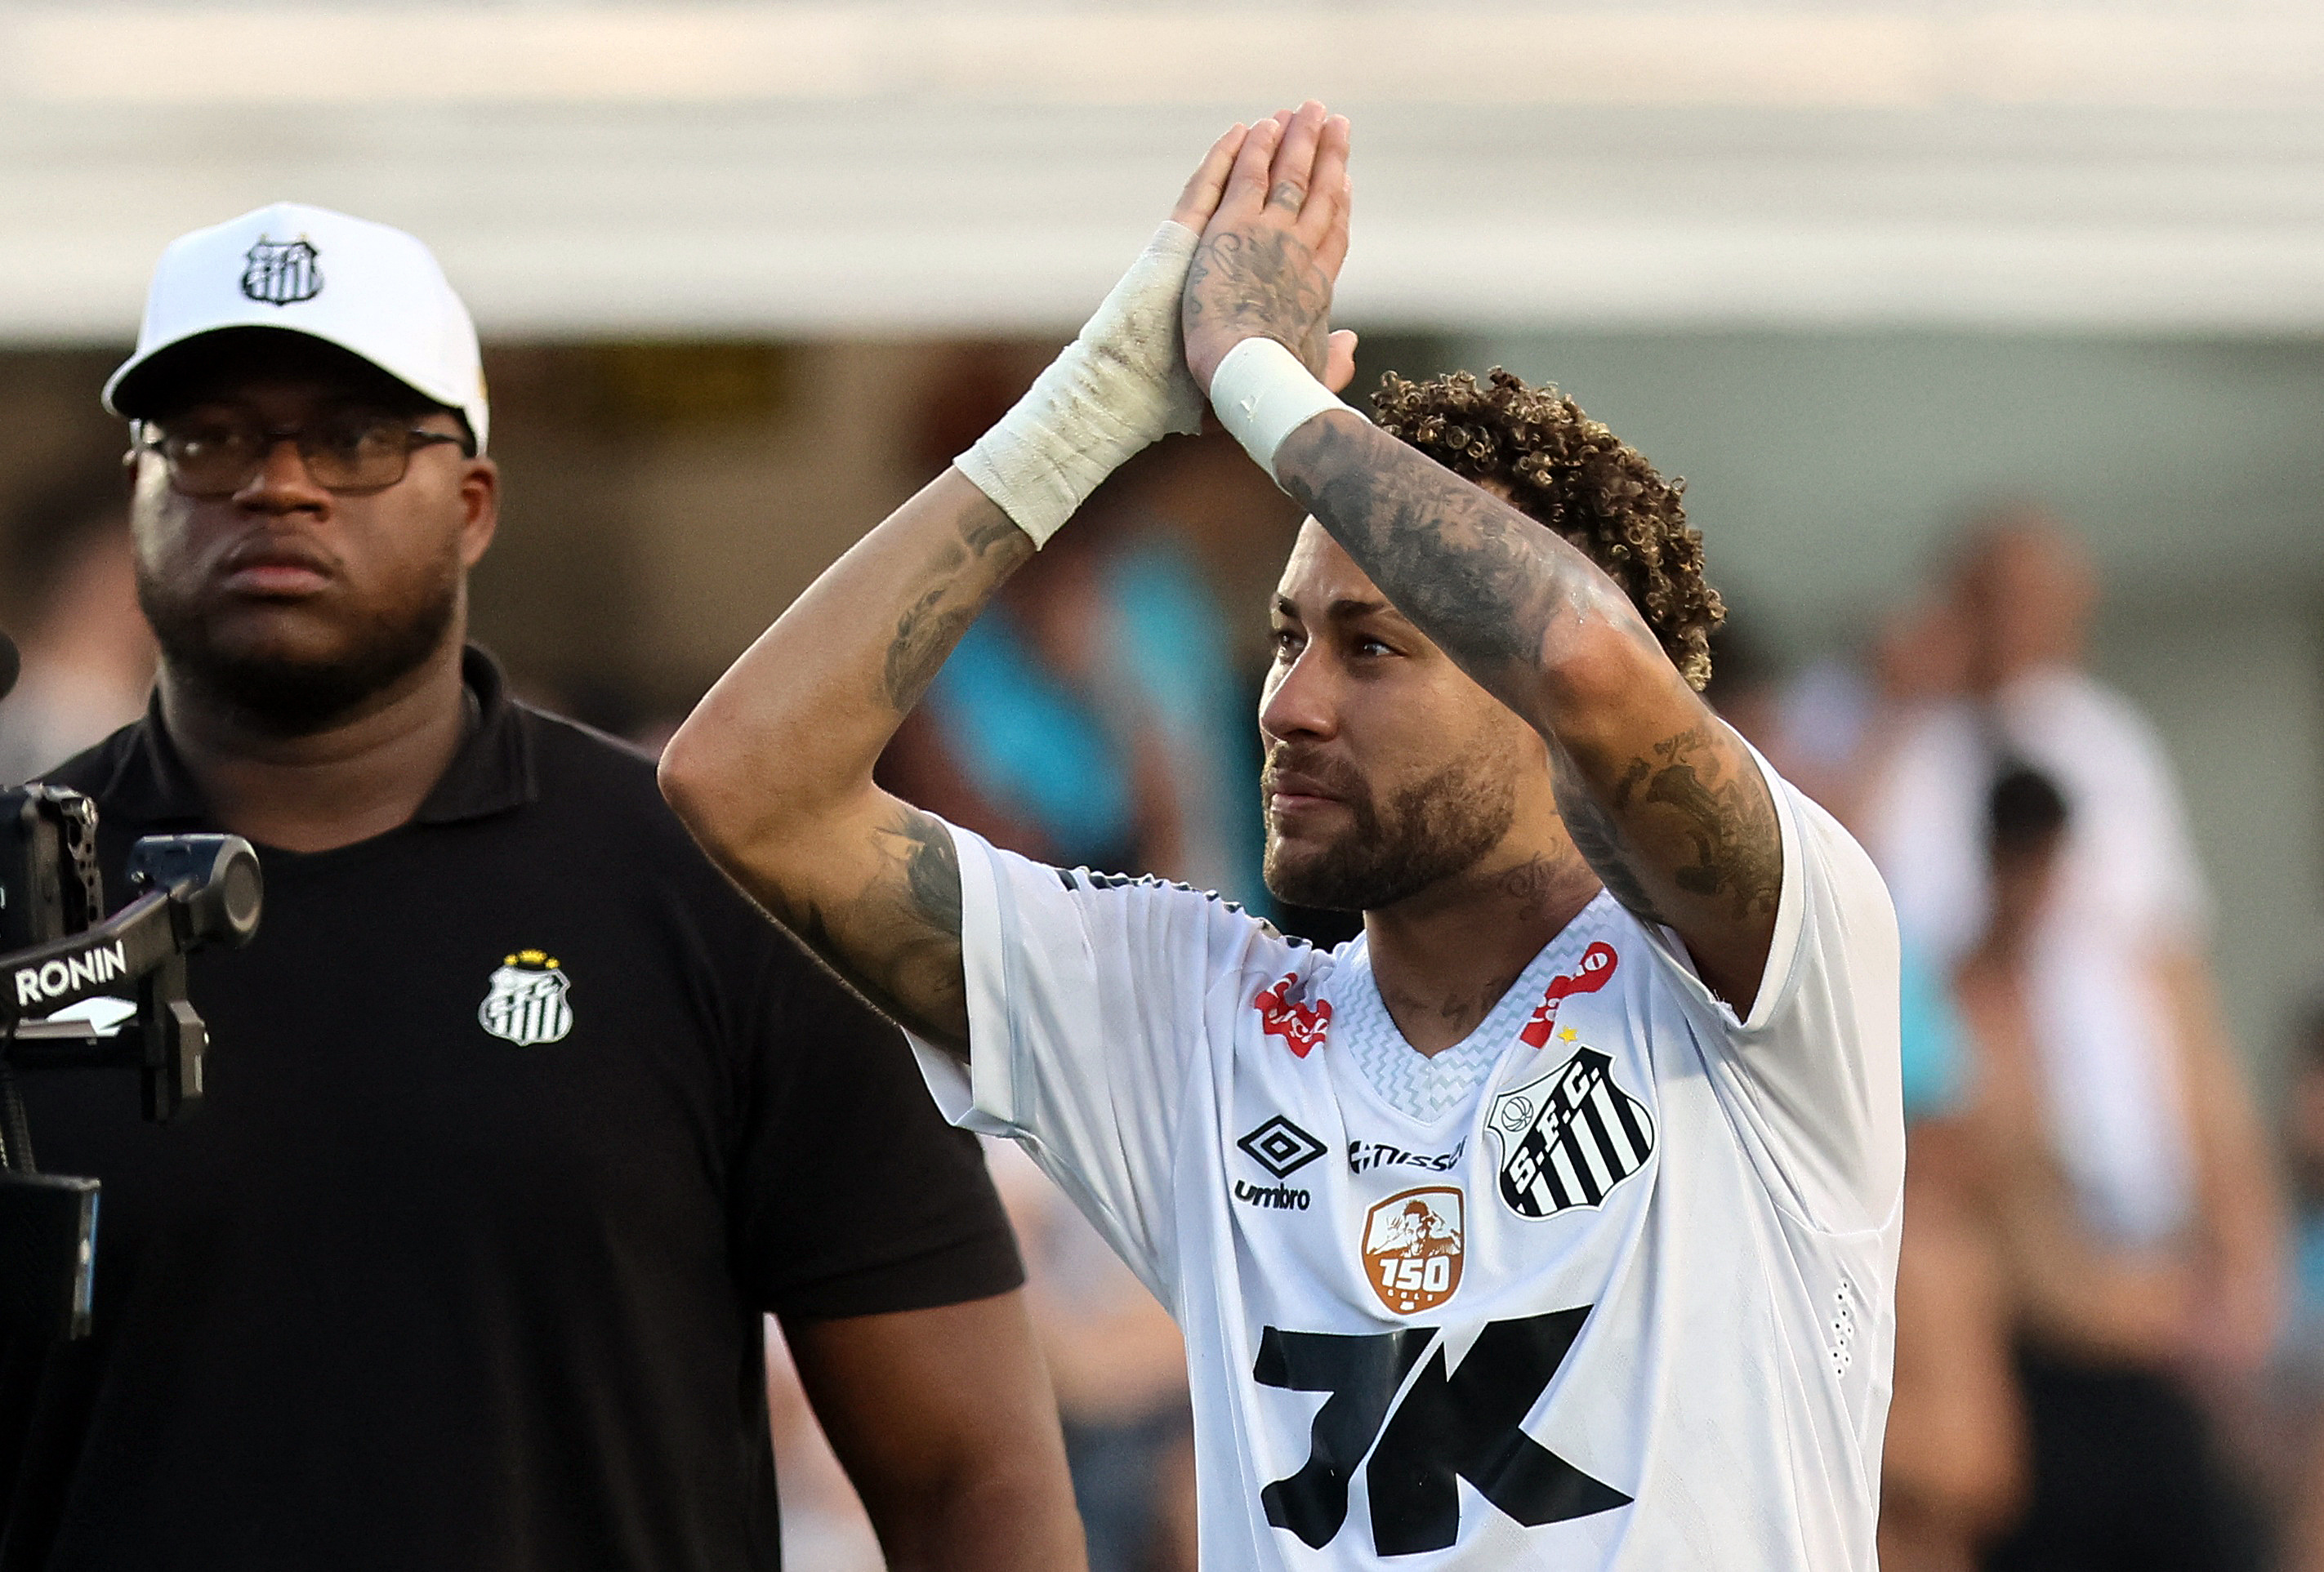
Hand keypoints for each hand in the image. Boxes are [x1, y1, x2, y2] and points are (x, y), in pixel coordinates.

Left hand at [1181, 101, 1352, 392]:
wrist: (1253, 379)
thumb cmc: (1281, 391)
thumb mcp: (1313, 377)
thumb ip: (1333, 358)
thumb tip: (1350, 343)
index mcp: (1318, 289)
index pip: (1333, 237)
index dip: (1340, 206)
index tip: (1346, 182)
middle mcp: (1301, 253)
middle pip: (1321, 193)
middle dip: (1329, 155)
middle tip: (1336, 123)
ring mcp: (1271, 234)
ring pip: (1290, 175)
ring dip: (1300, 138)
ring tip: (1309, 108)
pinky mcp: (1234, 226)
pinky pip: (1248, 175)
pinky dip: (1258, 147)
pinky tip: (1264, 123)